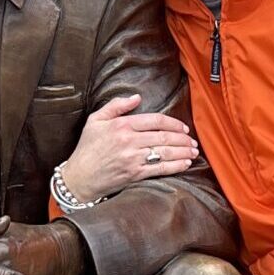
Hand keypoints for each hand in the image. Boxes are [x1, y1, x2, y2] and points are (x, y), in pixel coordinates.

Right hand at [55, 94, 198, 202]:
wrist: (79, 177)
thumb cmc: (87, 148)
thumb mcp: (96, 120)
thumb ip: (116, 106)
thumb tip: (136, 97)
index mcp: (122, 125)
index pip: (155, 120)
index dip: (173, 123)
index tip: (183, 127)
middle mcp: (129, 141)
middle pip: (164, 136)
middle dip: (183, 138)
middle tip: (193, 141)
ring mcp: (133, 158)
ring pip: (165, 152)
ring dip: (183, 151)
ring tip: (194, 151)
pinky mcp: (135, 174)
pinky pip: (160, 169)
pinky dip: (176, 166)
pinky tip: (185, 164)